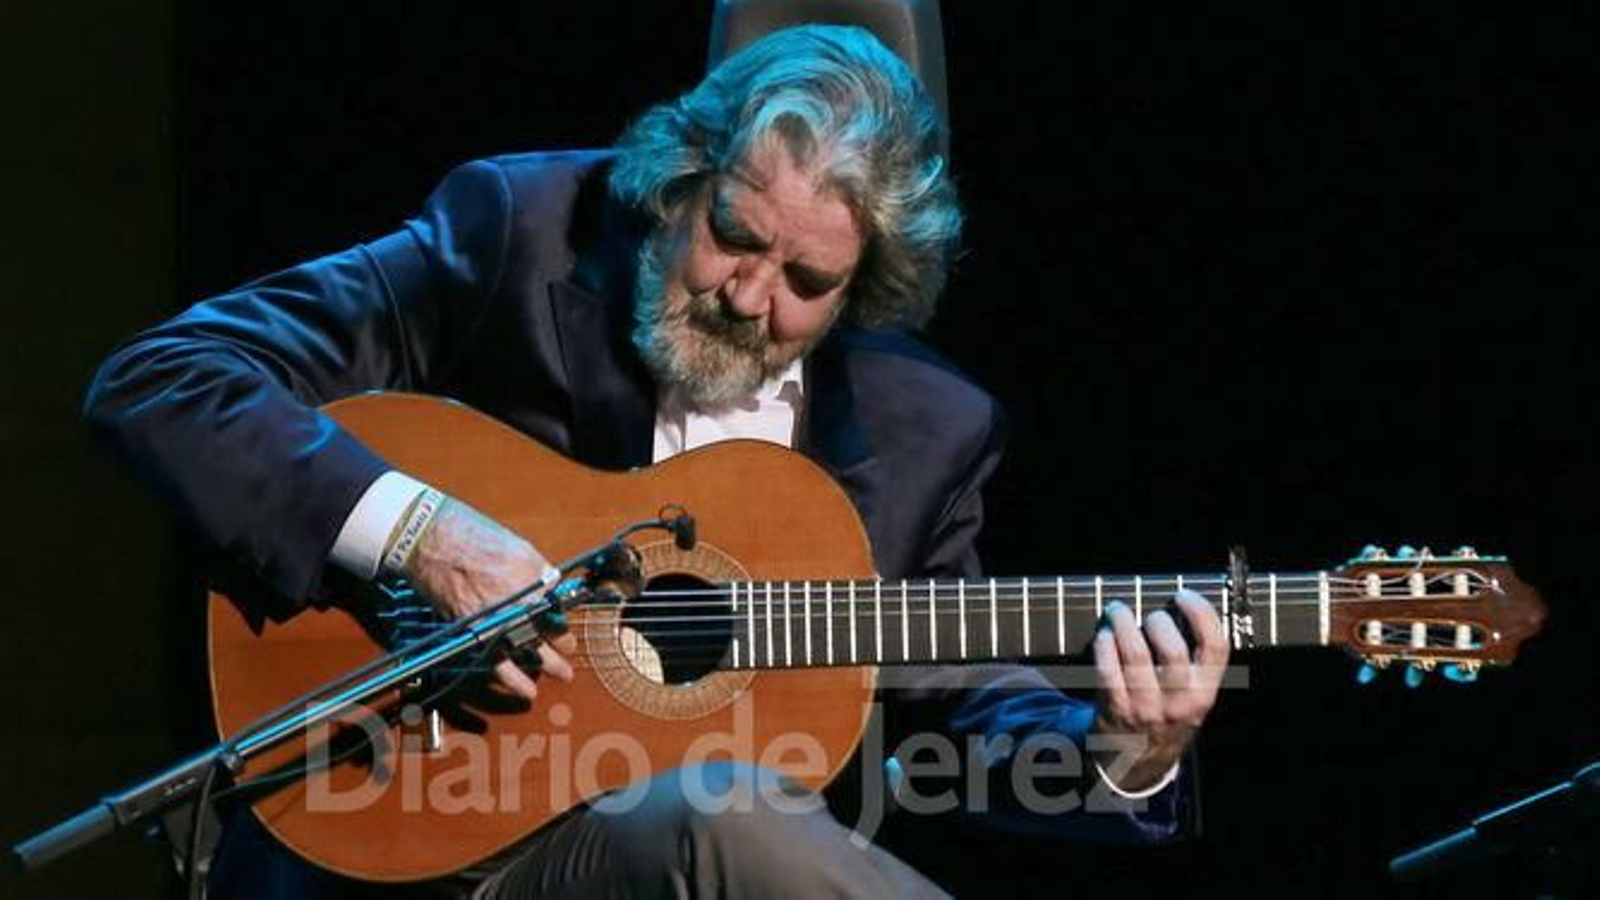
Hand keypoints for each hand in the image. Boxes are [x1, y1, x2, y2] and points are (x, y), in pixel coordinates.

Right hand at [400, 497, 574, 701]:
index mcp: (536, 580)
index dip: (562, 615)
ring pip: (532, 650)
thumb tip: (549, 585)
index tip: (564, 621)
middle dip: (562, 641)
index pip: (559, 606)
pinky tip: (527, 690)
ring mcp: (500, 619)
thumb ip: (538, 570)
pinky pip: (500, 662)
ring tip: (563, 674)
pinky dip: (515, 679)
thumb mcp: (519, 548)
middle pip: (551, 629)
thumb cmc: (474, 538)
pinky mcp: (477, 631)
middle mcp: (522, 604)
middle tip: (569, 647)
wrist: (434, 543)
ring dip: (550, 664)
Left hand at [1090, 589, 1228, 791]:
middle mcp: (1179, 701)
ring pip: (1135, 653)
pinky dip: (1104, 643)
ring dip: (1122, 622)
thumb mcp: (1195, 698)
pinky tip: (1104, 634)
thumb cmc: (1166, 719)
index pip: (1215, 647)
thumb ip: (1195, 662)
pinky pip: (1107, 666)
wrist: (1137, 765)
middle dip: (1157, 620)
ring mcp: (1145, 706)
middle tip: (1148, 615)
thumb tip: (1180, 608)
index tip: (1184, 596)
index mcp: (1204, 693)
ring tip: (1117, 611)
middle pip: (1172, 648)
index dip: (1201, 613)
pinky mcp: (1114, 708)